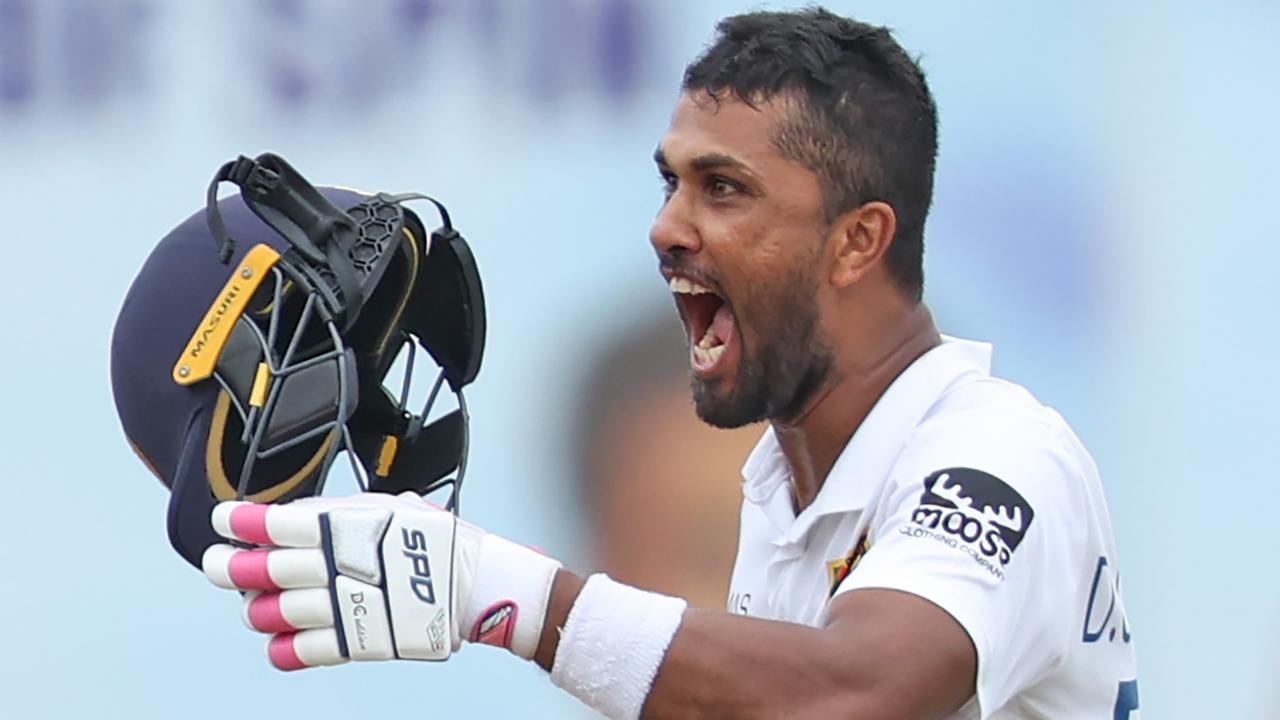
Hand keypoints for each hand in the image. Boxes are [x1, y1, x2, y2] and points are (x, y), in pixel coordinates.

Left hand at [201, 492, 559, 669]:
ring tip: (253, 601)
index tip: (224, 520)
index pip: (273, 523)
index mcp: (343, 526)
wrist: (476, 583)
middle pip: (261, 568)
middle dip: (229, 566)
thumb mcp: (388, 505)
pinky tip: (277, 640)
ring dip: (255, 607)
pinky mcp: (356, 640)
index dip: (239, 522)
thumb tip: (299, 515)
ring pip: (273, 612)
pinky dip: (283, 649)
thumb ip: (340, 512)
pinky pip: (303, 651)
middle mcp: (336, 565)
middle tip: (218, 563)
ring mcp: (343, 606)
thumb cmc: (438, 539)